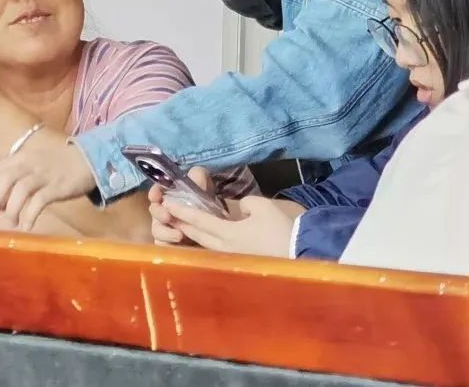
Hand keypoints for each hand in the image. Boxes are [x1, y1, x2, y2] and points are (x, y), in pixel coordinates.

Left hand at [0, 130, 95, 229]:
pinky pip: (38, 202)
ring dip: (12, 209)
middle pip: (3, 181)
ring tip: (12, 221)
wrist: (90, 158)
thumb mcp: (34, 162)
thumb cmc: (59, 163)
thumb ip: (17, 175)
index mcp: (20, 157)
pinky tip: (27, 225)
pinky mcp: (57, 186)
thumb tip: (0, 197)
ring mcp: (43, 174)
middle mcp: (28, 164)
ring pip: (19, 191)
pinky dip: (29, 215)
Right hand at [148, 167, 243, 244]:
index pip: (156, 192)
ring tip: (179, 235)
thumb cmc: (206, 202)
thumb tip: (195, 176)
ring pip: (157, 232)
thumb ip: (197, 177)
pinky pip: (164, 248)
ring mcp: (167, 230)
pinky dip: (169, 247)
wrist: (219, 227)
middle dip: (158, 213)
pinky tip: (179, 247)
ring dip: (165, 233)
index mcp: (169, 196)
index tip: (156, 195)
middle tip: (167, 216)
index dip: (154, 192)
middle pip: (154, 212)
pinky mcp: (172, 246)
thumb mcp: (204, 186)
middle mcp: (165, 212)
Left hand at [156, 178, 304, 257]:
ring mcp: (232, 258)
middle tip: (168, 214)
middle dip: (182, 223)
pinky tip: (205, 238)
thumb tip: (238, 210)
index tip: (168, 204)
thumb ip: (244, 204)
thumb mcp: (262, 206)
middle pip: (197, 235)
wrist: (301, 252)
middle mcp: (225, 248)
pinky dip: (206, 242)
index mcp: (228, 233)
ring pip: (205, 244)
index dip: (182, 211)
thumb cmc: (281, 228)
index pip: (199, 221)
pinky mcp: (240, 263)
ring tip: (183, 225)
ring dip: (192, 234)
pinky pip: (216, 251)